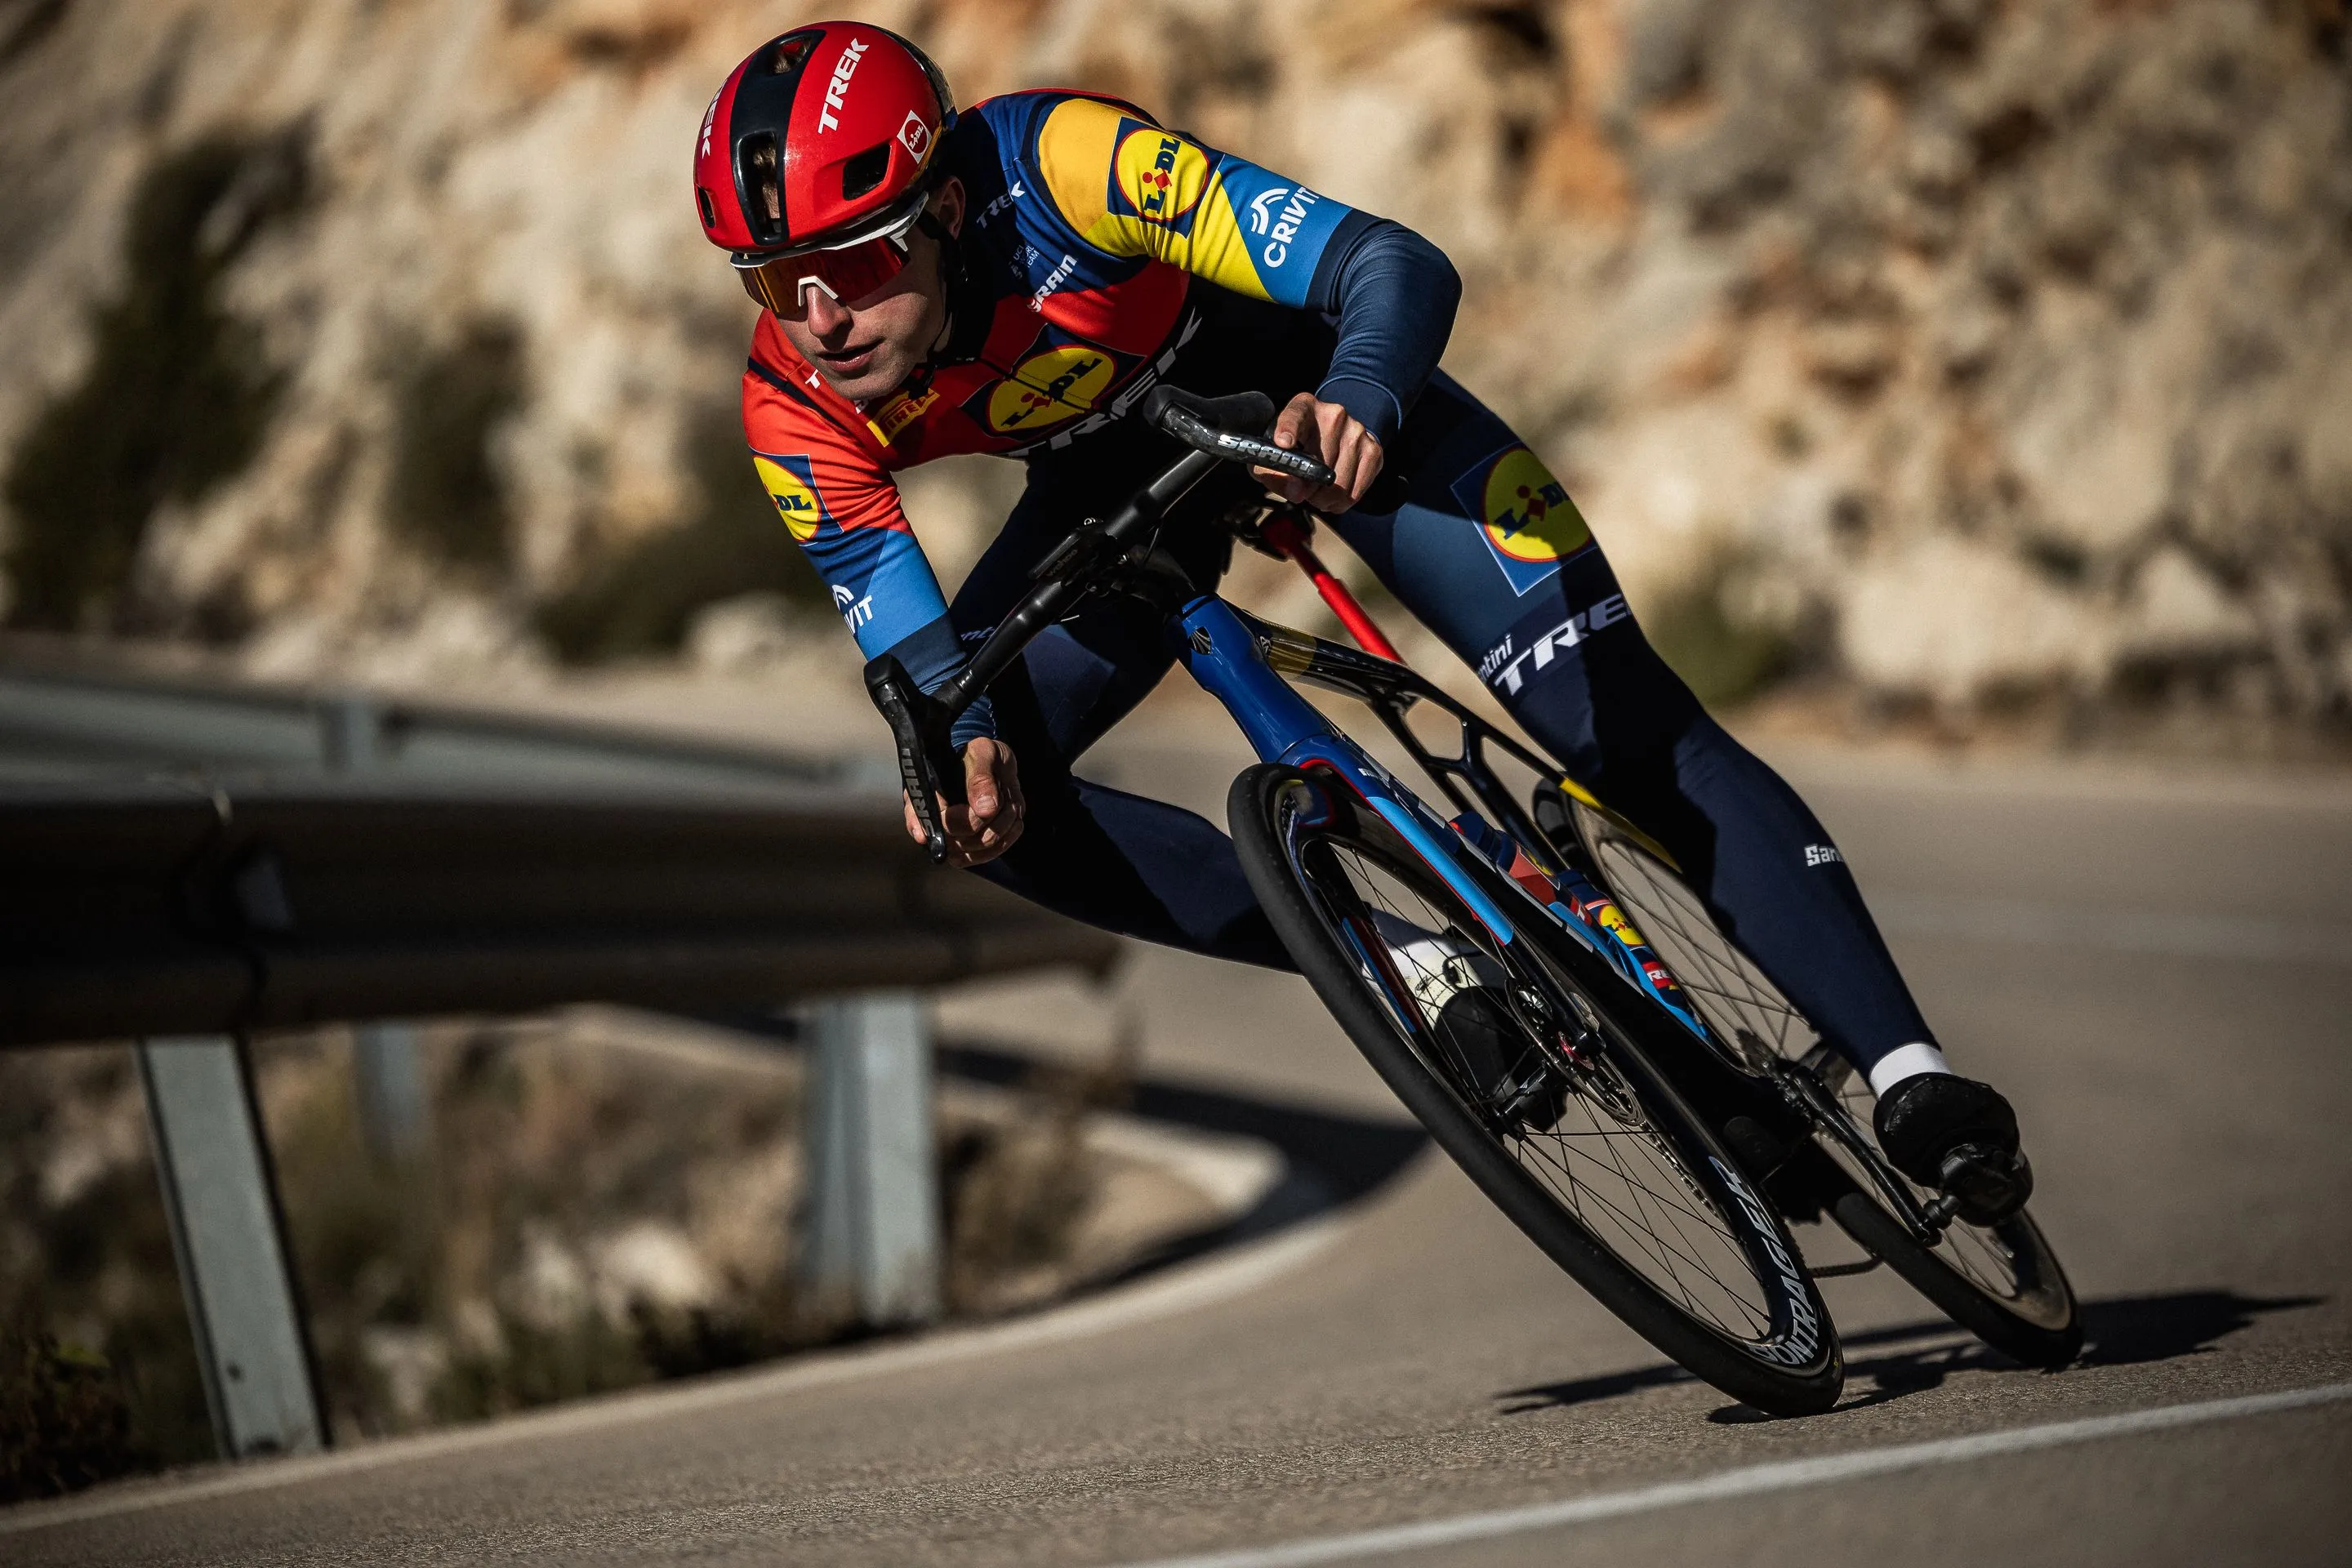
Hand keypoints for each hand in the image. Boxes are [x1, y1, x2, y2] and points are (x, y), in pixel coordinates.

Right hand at [904, 736, 1024, 867]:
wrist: (997, 766)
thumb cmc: (984, 756)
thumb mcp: (984, 754)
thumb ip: (981, 777)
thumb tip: (985, 809)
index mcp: (928, 792)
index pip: (925, 815)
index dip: (921, 826)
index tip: (923, 835)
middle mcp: (934, 818)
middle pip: (955, 839)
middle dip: (987, 822)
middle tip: (1003, 800)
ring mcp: (952, 836)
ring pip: (975, 849)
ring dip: (1001, 829)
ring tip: (1010, 805)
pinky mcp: (970, 847)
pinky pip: (987, 856)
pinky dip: (1006, 840)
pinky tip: (1013, 822)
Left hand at [1254, 392, 1382, 512]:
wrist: (1333, 434)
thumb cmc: (1298, 446)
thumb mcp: (1275, 454)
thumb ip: (1273, 473)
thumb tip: (1296, 491)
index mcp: (1303, 407)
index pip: (1294, 416)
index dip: (1288, 430)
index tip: (1282, 443)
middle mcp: (1334, 414)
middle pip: (1319, 465)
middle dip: (1308, 490)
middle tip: (1304, 491)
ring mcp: (1357, 431)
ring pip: (1339, 484)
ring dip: (1324, 499)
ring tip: (1318, 493)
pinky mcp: (1373, 449)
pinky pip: (1356, 491)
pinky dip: (1342, 501)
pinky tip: (1334, 496)